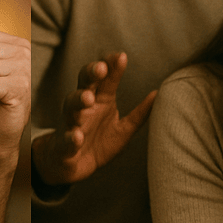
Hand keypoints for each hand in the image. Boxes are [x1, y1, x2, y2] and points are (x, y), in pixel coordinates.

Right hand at [32, 52, 155, 185]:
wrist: (71, 166)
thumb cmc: (98, 143)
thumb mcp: (123, 129)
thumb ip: (139, 114)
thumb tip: (158, 94)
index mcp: (100, 100)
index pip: (105, 77)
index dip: (111, 65)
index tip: (121, 56)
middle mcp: (84, 107)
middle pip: (84, 83)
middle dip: (91, 73)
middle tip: (101, 68)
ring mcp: (71, 124)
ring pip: (71, 107)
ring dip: (79, 100)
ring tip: (88, 98)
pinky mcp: (64, 146)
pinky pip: (66, 139)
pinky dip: (71, 137)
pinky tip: (77, 136)